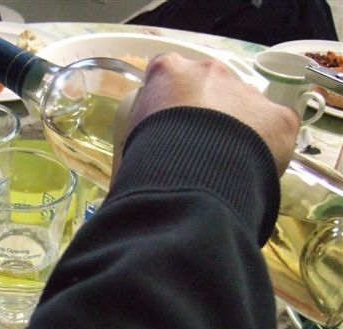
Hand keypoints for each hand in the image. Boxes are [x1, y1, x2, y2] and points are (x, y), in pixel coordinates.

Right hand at [111, 53, 298, 182]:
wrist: (191, 178)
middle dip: (205, 110)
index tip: (164, 121)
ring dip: (235, 127)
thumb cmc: (150, 156)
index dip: (166, 96)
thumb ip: (145, 126)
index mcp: (170, 71)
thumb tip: (152, 140)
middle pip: (210, 85)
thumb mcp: (131, 138)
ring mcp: (247, 91)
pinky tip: (250, 169)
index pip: (165, 70)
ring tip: (223, 164)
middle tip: (195, 146)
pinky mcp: (278, 117)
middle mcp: (210, 71)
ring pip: (243, 106)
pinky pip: (273, 128)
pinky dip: (265, 146)